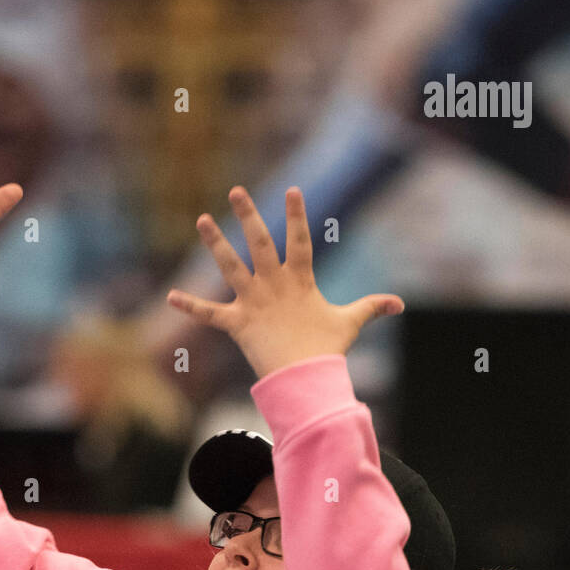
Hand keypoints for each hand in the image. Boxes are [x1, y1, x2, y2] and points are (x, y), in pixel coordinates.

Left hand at [166, 186, 402, 379]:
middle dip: (248, 215)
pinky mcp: (238, 324)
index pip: (300, 240)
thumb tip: (399, 303)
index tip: (292, 189)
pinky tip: (169, 295)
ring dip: (215, 244)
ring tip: (202, 219)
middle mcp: (274, 286)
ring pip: (231, 267)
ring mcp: (254, 303)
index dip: (297, 215)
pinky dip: (190, 306)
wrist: (306, 380)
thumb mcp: (349, 323)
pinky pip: (210, 314)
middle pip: (260, 243)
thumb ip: (371, 307)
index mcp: (300, 281)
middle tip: (235, 190)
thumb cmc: (326, 351)